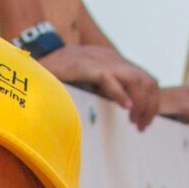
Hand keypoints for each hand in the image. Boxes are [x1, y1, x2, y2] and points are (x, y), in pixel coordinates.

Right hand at [46, 43, 160, 126]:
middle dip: (150, 106)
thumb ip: (107, 87)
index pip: (147, 80)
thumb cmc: (61, 74)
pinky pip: (111, 80)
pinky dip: (121, 94)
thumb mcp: (92, 80)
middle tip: (142, 127)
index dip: (151, 102)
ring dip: (141, 104)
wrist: (37, 60)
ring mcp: (102, 61)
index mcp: (116, 62)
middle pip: (147, 81)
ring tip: (134, 122)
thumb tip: (123, 107)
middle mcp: (113, 60)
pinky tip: (126, 107)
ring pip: (136, 80)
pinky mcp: (87, 66)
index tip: (146, 122)